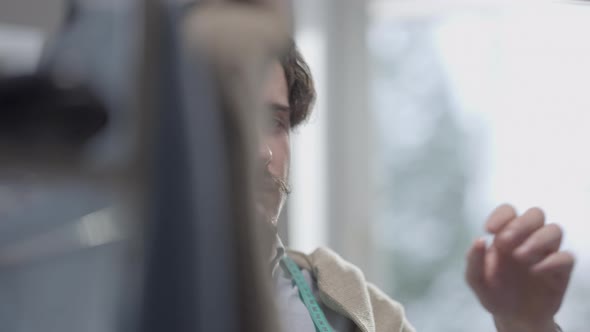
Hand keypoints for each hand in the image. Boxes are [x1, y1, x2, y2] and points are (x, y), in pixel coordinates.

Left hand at [465, 204, 574, 331]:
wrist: (513, 318)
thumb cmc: (494, 292)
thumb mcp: (476, 280)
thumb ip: (473, 260)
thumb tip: (479, 240)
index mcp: (506, 235)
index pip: (509, 211)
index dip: (501, 215)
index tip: (489, 230)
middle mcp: (528, 239)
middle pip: (535, 214)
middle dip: (520, 224)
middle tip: (504, 242)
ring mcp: (546, 253)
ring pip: (554, 230)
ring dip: (536, 239)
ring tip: (519, 257)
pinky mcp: (560, 270)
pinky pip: (566, 257)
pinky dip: (552, 261)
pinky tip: (535, 271)